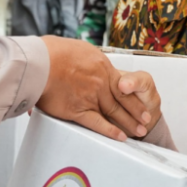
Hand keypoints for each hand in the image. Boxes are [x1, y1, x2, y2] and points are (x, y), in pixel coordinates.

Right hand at [37, 37, 158, 141]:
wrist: (40, 61)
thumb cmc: (53, 52)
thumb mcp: (79, 49)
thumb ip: (89, 60)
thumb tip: (90, 63)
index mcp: (102, 67)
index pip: (123, 86)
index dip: (134, 98)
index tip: (142, 106)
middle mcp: (100, 83)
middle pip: (122, 101)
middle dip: (136, 113)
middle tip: (146, 122)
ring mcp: (90, 97)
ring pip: (114, 113)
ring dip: (128, 124)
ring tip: (139, 133)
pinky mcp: (77, 110)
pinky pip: (97, 123)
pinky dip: (109, 131)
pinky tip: (119, 137)